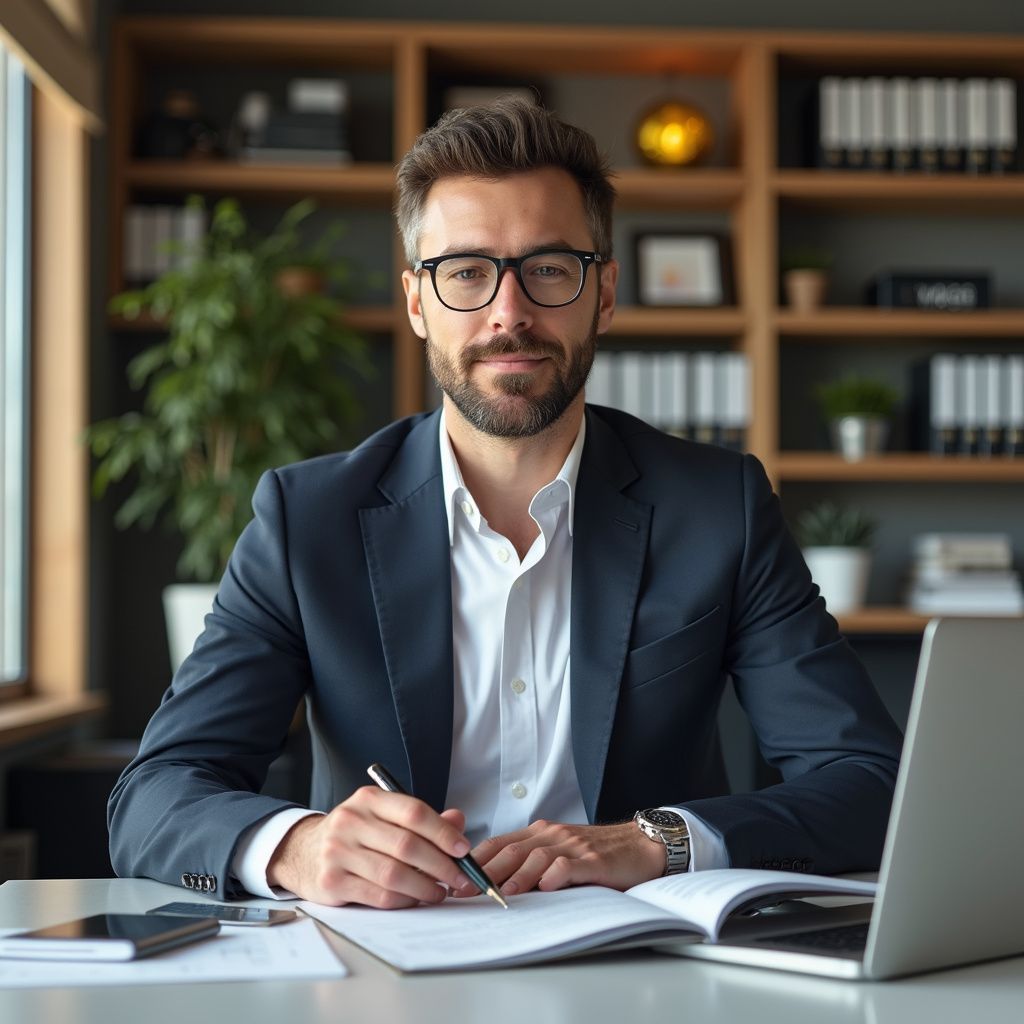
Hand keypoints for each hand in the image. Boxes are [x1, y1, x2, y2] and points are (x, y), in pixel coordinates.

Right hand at [266, 786, 472, 907]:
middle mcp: (351, 821)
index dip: (443, 832)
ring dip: (424, 887)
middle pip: (407, 845)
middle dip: (441, 865)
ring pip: (393, 874)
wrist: (303, 851)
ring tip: (440, 892)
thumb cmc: (355, 834)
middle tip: (460, 878)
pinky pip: (377, 895)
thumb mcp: (384, 817)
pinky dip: (403, 901)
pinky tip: (414, 900)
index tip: (463, 849)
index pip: (413, 812)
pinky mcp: (331, 881)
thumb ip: (422, 820)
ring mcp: (337, 851)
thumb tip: (458, 822)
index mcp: (369, 799)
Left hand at [459, 819, 665, 897]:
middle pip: (512, 851)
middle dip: (486, 872)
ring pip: (536, 857)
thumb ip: (532, 861)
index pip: (499, 843)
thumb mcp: (559, 851)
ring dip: (516, 877)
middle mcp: (552, 835)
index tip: (456, 879)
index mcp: (539, 832)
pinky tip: (545, 888)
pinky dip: (555, 875)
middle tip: (467, 891)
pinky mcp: (593, 860)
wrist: (639, 845)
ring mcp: (572, 846)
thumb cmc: (596, 853)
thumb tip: (495, 885)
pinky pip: (569, 865)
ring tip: (501, 894)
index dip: (476, 861)